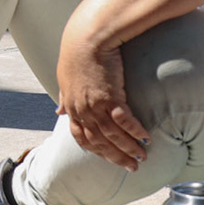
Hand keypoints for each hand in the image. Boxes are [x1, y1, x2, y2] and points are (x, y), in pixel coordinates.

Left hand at [55, 31, 149, 170]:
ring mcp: (94, 106)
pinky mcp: (109, 97)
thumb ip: (63, 97)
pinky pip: (124, 121)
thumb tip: (57, 110)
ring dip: (128, 149)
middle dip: (116, 157)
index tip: (109, 158)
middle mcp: (81, 110)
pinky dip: (135, 132)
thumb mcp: (64, 79)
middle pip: (99, 142)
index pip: (81, 137)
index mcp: (70, 107)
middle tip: (132, 167)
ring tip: (142, 157)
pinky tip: (146, 137)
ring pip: (112, 136)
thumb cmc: (77, 54)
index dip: (96, 151)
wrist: (87, 37)